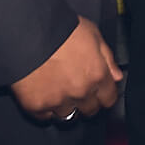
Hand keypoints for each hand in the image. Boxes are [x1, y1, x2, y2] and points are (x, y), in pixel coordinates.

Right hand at [9, 16, 123, 121]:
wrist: (28, 33)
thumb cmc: (60, 29)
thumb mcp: (92, 33)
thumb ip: (107, 57)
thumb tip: (116, 76)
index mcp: (97, 75)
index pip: (109, 99)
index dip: (104, 95)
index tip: (98, 91)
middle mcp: (81, 92)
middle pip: (89, 110)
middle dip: (86, 101)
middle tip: (76, 88)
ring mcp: (58, 102)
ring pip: (67, 116)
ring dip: (65, 106)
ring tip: (57, 90)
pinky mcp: (37, 107)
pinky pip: (45, 116)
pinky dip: (45, 108)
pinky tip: (42, 93)